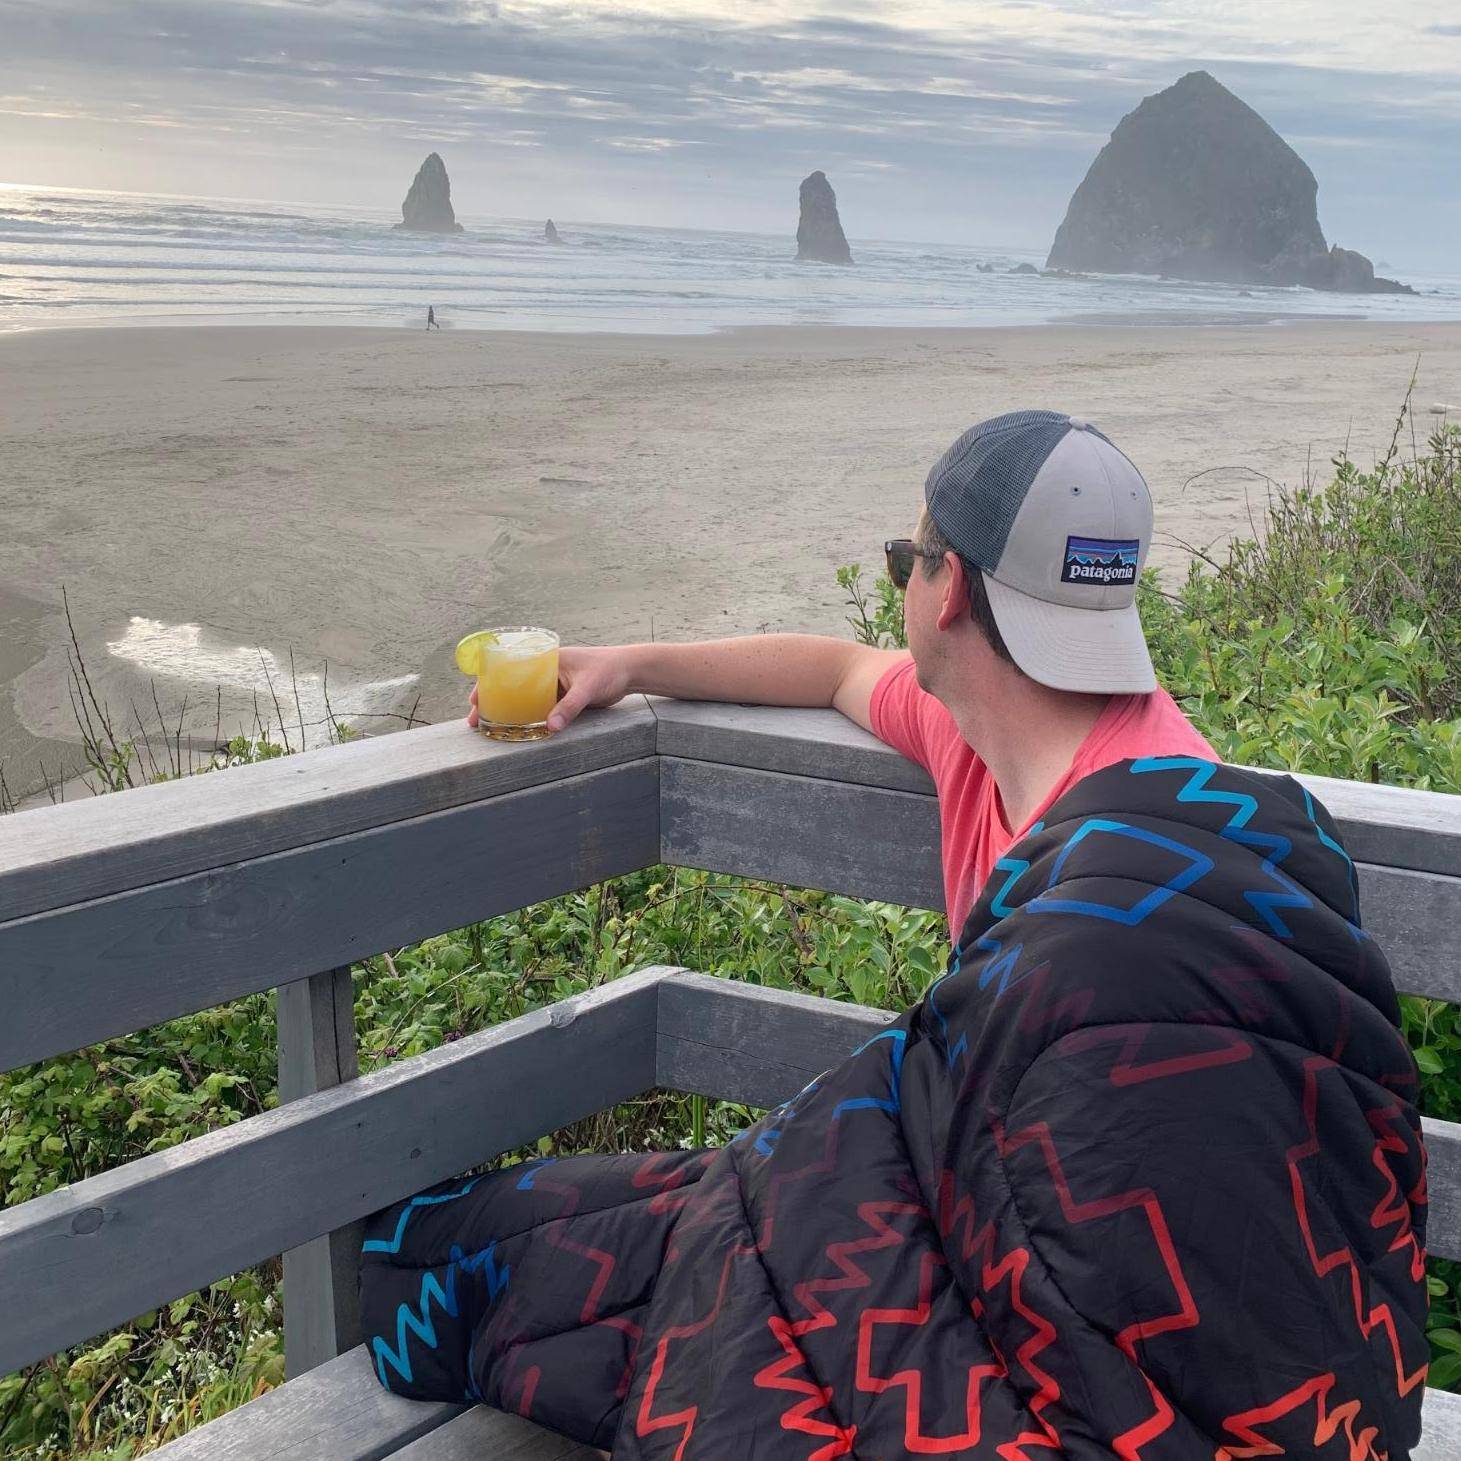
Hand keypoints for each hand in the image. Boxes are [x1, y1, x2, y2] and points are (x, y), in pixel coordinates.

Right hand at [467, 645, 634, 731]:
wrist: (630, 672)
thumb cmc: (609, 670)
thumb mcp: (587, 688)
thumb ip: (570, 706)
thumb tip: (551, 726)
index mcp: (546, 659)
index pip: (509, 668)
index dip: (488, 683)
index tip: (475, 698)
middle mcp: (546, 670)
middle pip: (511, 686)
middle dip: (492, 702)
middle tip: (475, 721)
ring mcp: (554, 684)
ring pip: (524, 699)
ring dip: (508, 712)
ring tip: (490, 728)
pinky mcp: (563, 697)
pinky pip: (540, 708)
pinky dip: (527, 717)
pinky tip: (517, 730)